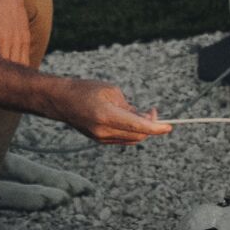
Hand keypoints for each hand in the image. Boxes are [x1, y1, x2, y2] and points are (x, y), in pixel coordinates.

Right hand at [58, 80, 172, 144]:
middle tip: (154, 112)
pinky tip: (132, 120)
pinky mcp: (99, 140)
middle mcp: (104, 131)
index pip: (139, 127)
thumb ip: (129, 107)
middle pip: (138, 136)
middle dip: (151, 127)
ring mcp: (100, 138)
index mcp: (107, 116)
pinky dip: (132, 132)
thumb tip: (144, 118)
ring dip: (142, 130)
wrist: (60, 100)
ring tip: (143, 114)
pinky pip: (122, 139)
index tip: (169, 126)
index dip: (157, 128)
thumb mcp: (112, 92)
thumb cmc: (86, 89)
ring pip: (131, 139)